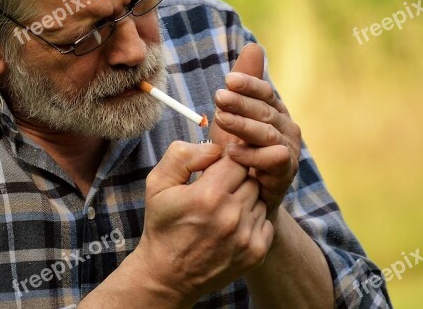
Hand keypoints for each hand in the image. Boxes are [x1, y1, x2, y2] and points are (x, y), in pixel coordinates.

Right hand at [134, 141, 273, 304]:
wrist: (168, 275)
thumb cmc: (163, 225)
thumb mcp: (157, 183)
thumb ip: (182, 155)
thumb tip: (214, 147)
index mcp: (208, 195)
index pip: (236, 160)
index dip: (225, 162)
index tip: (213, 172)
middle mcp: (231, 215)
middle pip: (250, 179)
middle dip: (235, 181)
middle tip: (216, 192)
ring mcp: (246, 236)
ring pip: (259, 200)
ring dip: (244, 201)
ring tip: (222, 211)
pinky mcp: (256, 253)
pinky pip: (265, 222)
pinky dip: (252, 221)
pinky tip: (231, 228)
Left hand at [209, 44, 300, 216]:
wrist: (249, 195)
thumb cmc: (241, 149)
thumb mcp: (236, 115)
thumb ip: (243, 86)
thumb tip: (254, 46)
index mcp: (275, 109)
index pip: (265, 91)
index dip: (248, 84)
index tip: (228, 80)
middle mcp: (286, 127)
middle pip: (265, 110)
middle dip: (241, 103)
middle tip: (219, 97)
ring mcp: (288, 150)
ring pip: (268, 133)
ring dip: (244, 126)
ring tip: (221, 120)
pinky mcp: (286, 172)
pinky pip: (272, 160)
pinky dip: (252, 155)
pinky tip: (232, 152)